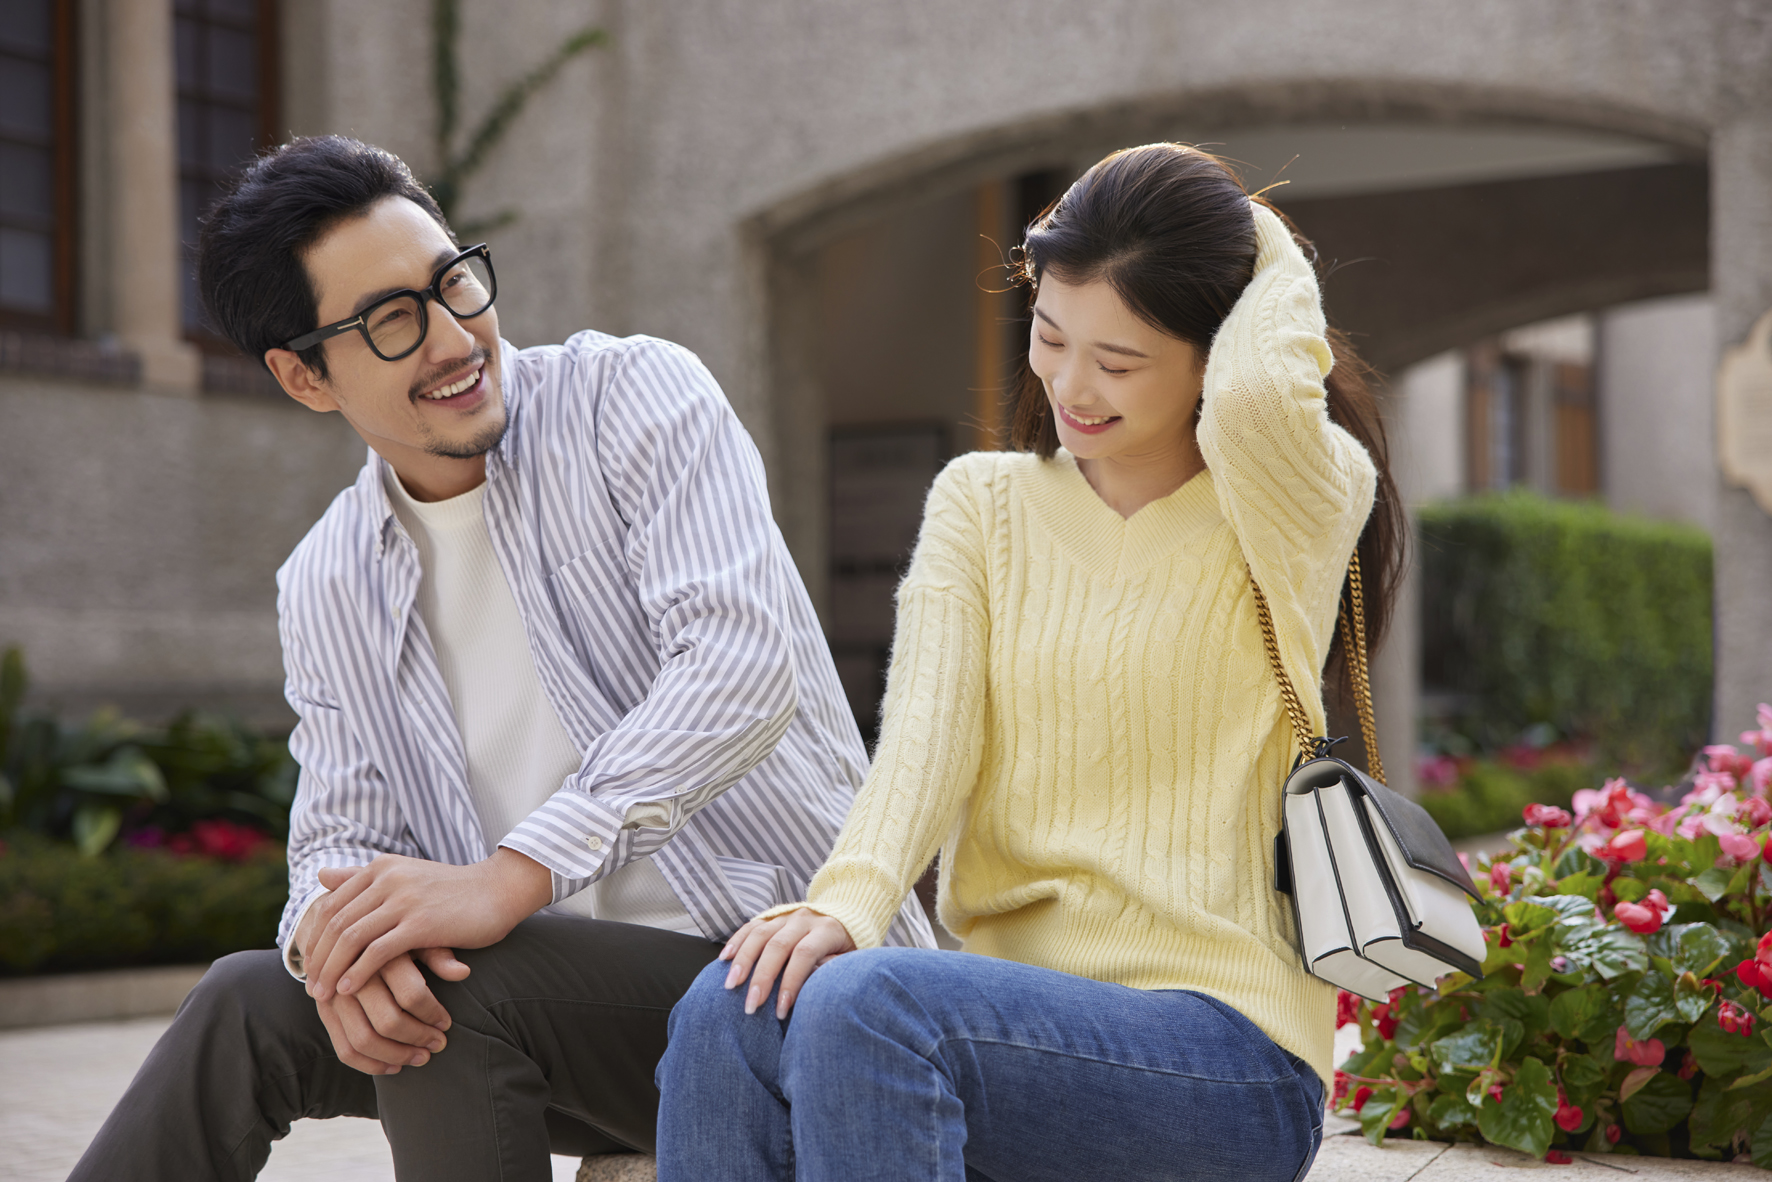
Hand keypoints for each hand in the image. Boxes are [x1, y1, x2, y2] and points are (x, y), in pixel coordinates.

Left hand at [304, 849, 552, 1002]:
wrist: (499, 890)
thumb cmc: (452, 890)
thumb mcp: (404, 876)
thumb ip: (362, 877)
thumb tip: (322, 875)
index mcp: (381, 868)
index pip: (331, 904)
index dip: (314, 937)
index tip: (307, 964)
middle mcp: (389, 878)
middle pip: (336, 922)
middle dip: (318, 957)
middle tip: (310, 986)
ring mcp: (405, 899)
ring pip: (351, 938)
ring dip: (331, 969)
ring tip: (323, 994)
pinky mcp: (422, 923)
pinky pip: (378, 951)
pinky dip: (358, 972)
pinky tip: (349, 990)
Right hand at [312, 948, 470, 1074]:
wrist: (344, 933)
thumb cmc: (391, 937)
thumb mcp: (414, 936)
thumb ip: (437, 953)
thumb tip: (463, 972)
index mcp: (381, 952)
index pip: (411, 994)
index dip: (432, 1013)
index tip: (446, 1024)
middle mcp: (353, 975)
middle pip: (388, 1021)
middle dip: (417, 1038)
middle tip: (439, 1044)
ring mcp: (334, 996)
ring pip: (364, 1040)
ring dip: (396, 1056)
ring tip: (421, 1058)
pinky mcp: (324, 1012)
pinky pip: (345, 1049)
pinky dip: (370, 1065)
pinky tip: (393, 1067)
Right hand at [719, 908, 855, 1018]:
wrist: (846, 915)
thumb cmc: (848, 948)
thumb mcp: (852, 959)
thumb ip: (835, 969)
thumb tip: (815, 982)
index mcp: (827, 929)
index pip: (804, 954)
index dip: (790, 982)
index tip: (780, 1011)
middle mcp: (804, 918)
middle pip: (778, 946)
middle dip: (762, 978)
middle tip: (750, 1006)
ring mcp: (787, 915)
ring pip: (760, 934)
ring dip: (743, 961)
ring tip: (731, 985)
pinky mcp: (774, 916)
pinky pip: (751, 926)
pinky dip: (737, 941)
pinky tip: (725, 959)